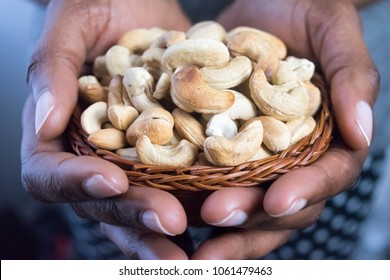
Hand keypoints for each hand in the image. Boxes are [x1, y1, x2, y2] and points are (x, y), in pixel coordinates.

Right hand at [21, 0, 191, 258]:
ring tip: (193, 249)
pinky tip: (219, 216)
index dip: (76, 183)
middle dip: (134, 217)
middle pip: (102, 202)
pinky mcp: (167, 151)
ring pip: (140, 206)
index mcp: (58, 132)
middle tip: (170, 228)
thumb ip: (52, 70)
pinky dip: (196, 204)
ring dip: (164, 230)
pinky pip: (178, 185)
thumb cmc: (99, 2)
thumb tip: (43, 121)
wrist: (141, 0)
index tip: (113, 179)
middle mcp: (94, 155)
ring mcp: (131, 158)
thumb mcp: (73, 23)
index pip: (50, 174)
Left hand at [188, 0, 377, 258]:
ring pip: (243, 202)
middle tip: (216, 222)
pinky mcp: (220, 147)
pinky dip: (191, 197)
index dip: (304, 191)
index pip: (326, 175)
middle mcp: (291, 155)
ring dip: (219, 225)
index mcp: (328, 137)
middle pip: (279, 202)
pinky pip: (208, 178)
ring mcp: (254, 156)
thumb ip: (353, 76)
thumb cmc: (304, 9)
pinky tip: (168, 206)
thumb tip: (363, 133)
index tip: (277, 201)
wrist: (260, 3)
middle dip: (251, 218)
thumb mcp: (332, 29)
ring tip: (189, 239)